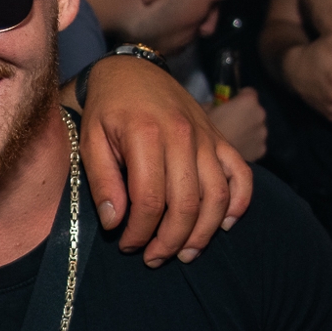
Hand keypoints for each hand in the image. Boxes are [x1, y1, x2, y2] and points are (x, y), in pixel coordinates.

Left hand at [79, 54, 253, 264]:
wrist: (133, 72)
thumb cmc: (107, 110)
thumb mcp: (90, 141)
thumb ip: (102, 181)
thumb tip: (115, 222)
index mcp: (146, 134)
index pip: (149, 199)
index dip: (139, 231)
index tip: (128, 245)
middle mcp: (182, 136)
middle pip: (186, 204)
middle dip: (170, 241)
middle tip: (154, 258)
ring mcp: (206, 138)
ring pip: (217, 196)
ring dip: (204, 233)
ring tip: (185, 254)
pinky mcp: (220, 139)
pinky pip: (241, 175)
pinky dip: (239, 204)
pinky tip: (224, 225)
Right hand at [206, 88, 265, 161]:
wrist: (207, 160)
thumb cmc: (203, 131)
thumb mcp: (204, 110)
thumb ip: (216, 104)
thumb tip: (218, 105)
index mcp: (248, 101)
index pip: (249, 92)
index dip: (238, 97)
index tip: (230, 104)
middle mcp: (260, 115)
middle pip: (255, 111)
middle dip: (244, 115)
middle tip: (228, 122)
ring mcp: (262, 134)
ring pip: (256, 128)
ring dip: (247, 130)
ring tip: (231, 137)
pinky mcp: (261, 150)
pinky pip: (256, 143)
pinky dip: (248, 145)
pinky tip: (235, 148)